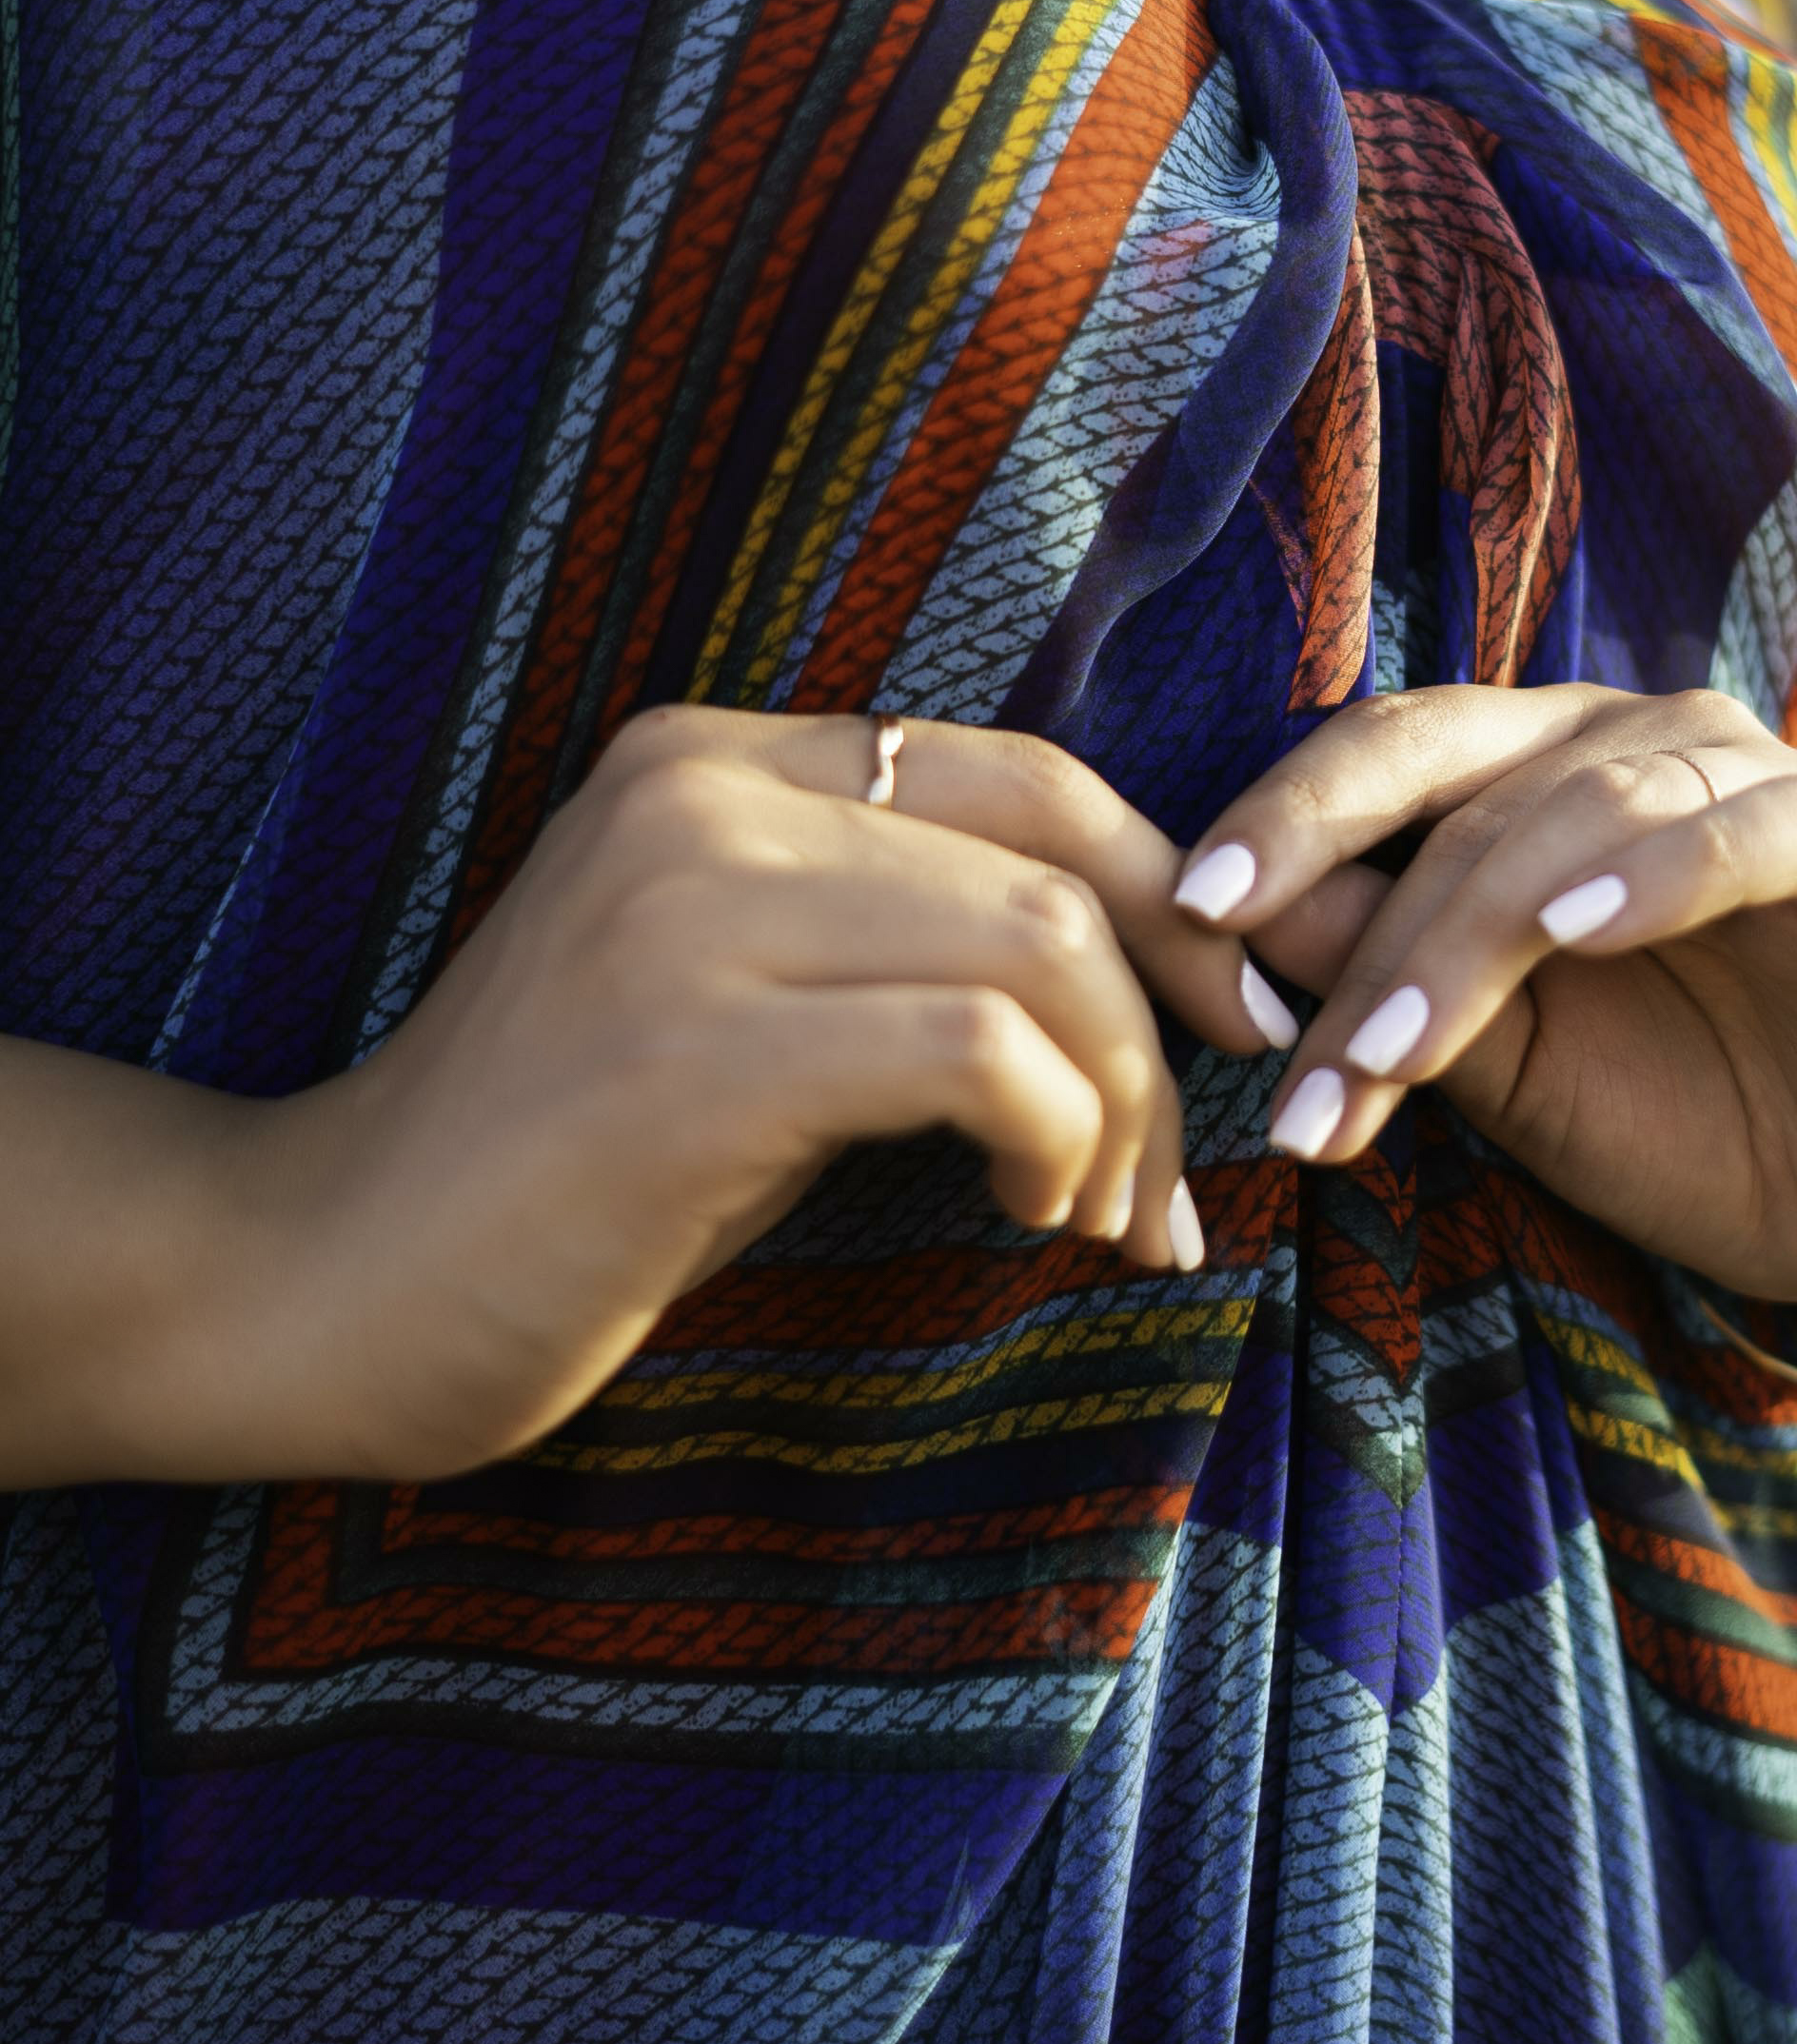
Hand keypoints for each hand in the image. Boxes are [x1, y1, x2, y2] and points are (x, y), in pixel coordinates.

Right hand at [107, 710, 1297, 1484]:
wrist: (317, 1285)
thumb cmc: (554, 1180)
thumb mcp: (735, 1009)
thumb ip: (886, 947)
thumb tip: (1135, 982)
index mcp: (711, 758)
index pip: (1025, 776)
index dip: (1169, 899)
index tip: (1230, 1025)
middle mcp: (699, 795)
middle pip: (1055, 864)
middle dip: (1168, 1029)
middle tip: (1177, 1178)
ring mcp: (686, 910)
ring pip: (1039, 950)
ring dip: (1122, 1104)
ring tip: (1103, 1217)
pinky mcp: (690, 1052)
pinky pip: (975, 1056)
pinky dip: (1054, 1139)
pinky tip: (1027, 1213)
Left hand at [1174, 684, 1796, 1338]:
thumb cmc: (1683, 1119)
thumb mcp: (1502, 1065)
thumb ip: (1388, 978)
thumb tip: (1228, 922)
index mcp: (1536, 779)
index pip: (1381, 761)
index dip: (1275, 823)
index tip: (1173, 924)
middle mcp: (1634, 747)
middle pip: (1451, 761)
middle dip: (1330, 864)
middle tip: (1226, 953)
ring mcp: (1752, 785)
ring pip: (1574, 807)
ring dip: (1464, 929)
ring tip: (1382, 1051)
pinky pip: (1748, 827)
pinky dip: (1657, 869)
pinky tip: (1580, 930)